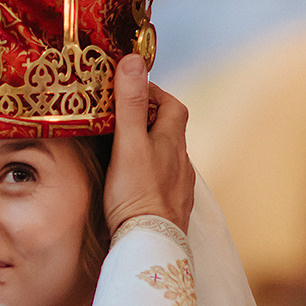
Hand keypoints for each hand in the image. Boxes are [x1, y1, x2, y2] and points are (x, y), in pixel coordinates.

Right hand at [103, 53, 194, 233]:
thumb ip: (128, 103)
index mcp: (172, 142)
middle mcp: (181, 162)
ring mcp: (179, 187)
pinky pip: (165, 182)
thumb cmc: (137, 195)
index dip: (155, 93)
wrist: (150, 244)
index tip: (132, 90)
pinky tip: (136, 183)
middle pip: (172, 131)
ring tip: (125, 148)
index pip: (172, 105)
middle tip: (124, 117)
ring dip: (152, 147)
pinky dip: (152, 173)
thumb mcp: (127, 144)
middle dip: (151, 119)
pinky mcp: (171, 208)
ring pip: (169, 157)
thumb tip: (132, 60)